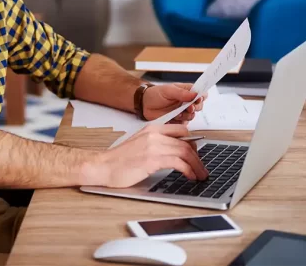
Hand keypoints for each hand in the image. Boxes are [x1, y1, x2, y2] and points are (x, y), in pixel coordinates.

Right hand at [91, 124, 208, 187]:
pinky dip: (188, 170)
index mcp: (151, 129)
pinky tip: (190, 177)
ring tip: (200, 175)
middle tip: (202, 168)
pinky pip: (178, 162)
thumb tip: (175, 151)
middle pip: (187, 143)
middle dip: (198, 158)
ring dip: (197, 166)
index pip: (181, 131)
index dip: (193, 144)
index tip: (197, 155)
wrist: (103, 166)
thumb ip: (156, 144)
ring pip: (185, 152)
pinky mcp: (152, 160)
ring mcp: (153, 146)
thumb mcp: (140, 145)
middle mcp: (154, 135)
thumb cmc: (119, 160)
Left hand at [142, 83, 206, 124]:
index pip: (200, 93)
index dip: (201, 96)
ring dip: (186, 115)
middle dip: (195, 107)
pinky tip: (174, 118)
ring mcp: (182, 111)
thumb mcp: (168, 90)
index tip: (198, 98)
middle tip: (190, 107)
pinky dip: (180, 121)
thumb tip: (195, 94)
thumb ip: (182, 92)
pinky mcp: (178, 120)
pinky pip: (184, 123)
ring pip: (192, 115)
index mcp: (186, 91)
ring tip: (178, 113)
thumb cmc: (155, 94)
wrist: (144, 105)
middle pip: (199, 106)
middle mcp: (186, 102)